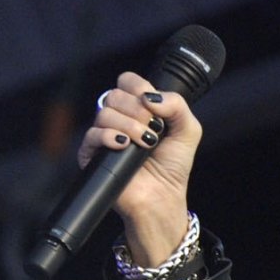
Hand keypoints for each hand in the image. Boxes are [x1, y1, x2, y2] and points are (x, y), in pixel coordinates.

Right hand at [77, 71, 204, 264]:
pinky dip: (109, 136)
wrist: (162, 198)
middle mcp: (118, 119)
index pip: (128, 81)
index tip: (153, 107)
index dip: (139, 87)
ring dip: (129, 126)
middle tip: (152, 131)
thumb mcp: (188, 131)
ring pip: (104, 112)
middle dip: (137, 111)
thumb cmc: (172, 167)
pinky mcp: (92, 154)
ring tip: (144, 143)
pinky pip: (92, 134)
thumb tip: (150, 97)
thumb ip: (177, 105)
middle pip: (115, 94)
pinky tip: (124, 145)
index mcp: (137, 109)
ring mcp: (104, 135)